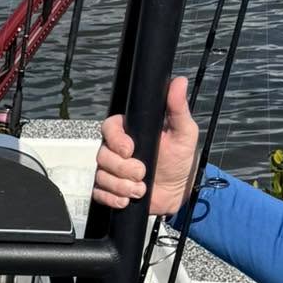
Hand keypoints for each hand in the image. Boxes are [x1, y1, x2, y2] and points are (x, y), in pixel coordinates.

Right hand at [91, 74, 198, 215]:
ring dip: (120, 186)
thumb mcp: (183, 132)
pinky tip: (126, 200)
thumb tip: (179, 82)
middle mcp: (116, 149)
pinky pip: (99, 193)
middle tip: (142, 174)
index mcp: (130, 131)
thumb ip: (178, 108)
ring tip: (140, 190)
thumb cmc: (180, 158)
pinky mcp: (109, 189)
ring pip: (101, 175)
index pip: (109, 128)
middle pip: (102, 155)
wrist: (177, 190)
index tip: (130, 150)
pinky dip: (112, 198)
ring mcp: (111, 170)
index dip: (115, 140)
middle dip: (122, 169)